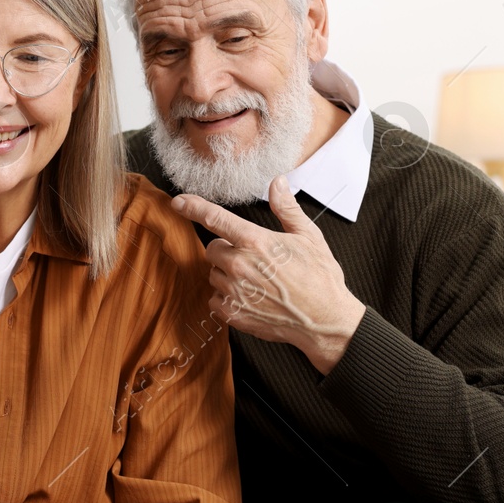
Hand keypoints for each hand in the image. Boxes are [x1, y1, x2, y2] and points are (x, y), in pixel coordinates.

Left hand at [172, 176, 366, 374]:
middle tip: (255, 259)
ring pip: (213, 274)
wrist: (325, 320)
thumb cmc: (320, 277)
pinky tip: (251, 298)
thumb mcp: (308, 236)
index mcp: (255, 242)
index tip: (178, 202)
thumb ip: (286, 208)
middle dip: (228, 251)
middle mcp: (239, 265)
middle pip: (212, 249)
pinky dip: (227, 298)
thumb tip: (277, 183)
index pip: (215, 218)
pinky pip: (215, 299)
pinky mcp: (233, 313)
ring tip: (257, 281)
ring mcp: (234, 291)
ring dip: (227, 275)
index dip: (193, 207)